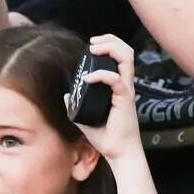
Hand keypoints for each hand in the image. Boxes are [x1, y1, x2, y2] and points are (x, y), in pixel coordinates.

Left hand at [72, 35, 139, 163]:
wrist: (118, 152)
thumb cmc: (106, 136)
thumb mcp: (84, 117)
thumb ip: (76, 104)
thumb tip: (66, 94)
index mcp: (118, 86)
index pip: (120, 57)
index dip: (109, 45)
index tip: (92, 45)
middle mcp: (124, 84)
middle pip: (127, 51)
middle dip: (111, 40)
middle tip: (93, 42)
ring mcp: (126, 90)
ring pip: (127, 58)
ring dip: (110, 48)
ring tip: (94, 49)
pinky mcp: (125, 98)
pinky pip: (116, 80)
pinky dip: (101, 75)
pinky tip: (88, 78)